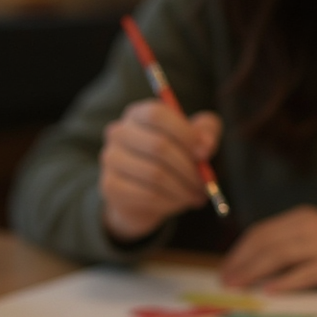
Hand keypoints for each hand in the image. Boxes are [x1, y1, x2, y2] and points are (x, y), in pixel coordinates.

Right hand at [99, 100, 221, 242]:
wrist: (144, 196)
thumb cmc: (173, 159)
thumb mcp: (194, 140)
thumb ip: (205, 133)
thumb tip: (205, 145)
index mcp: (139, 114)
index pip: (157, 115)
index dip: (185, 133)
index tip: (206, 152)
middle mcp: (119, 132)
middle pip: (158, 146)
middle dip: (188, 167)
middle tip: (205, 182)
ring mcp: (111, 159)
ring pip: (155, 174)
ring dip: (183, 189)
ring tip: (196, 195)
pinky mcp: (110, 186)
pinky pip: (147, 196)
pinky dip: (171, 202)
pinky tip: (179, 203)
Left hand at [220, 205, 316, 291]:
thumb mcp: (312, 238)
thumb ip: (287, 246)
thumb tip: (250, 268)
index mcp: (301, 216)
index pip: (261, 232)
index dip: (240, 250)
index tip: (227, 267)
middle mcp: (310, 225)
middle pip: (265, 242)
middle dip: (242, 262)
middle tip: (226, 280)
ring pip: (279, 256)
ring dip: (254, 272)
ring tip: (239, 286)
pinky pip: (305, 273)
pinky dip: (285, 282)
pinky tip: (270, 291)